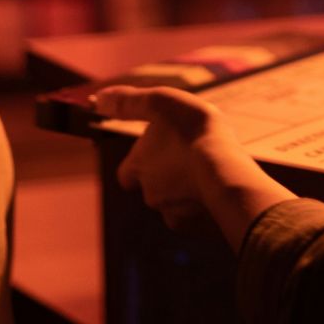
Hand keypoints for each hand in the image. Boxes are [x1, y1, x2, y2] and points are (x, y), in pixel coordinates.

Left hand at [92, 86, 296, 245]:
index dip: (136, 165)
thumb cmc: (193, 131)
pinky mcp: (195, 225)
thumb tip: (98, 99)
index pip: (125, 173)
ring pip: (173, 204)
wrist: (224, 170)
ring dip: (184, 192)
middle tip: (186, 161)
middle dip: (164, 179)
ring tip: (206, 175)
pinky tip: (216, 193)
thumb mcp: (159, 103)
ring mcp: (172, 211)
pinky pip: (195, 218)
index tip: (152, 154)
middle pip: (151, 189)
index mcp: (138, 165)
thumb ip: (128, 102)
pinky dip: (201, 208)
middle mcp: (150, 192)